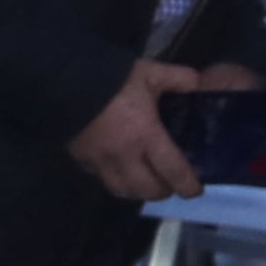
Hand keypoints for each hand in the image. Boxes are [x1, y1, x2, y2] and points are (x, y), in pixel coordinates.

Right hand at [68, 59, 260, 203]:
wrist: (66, 83)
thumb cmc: (114, 81)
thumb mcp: (151, 73)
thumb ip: (179, 78)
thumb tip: (198, 84)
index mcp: (146, 136)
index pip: (173, 171)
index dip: (187, 185)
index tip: (196, 190)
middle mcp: (125, 156)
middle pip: (147, 189)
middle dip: (162, 191)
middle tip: (170, 185)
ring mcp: (100, 161)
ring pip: (122, 190)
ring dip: (137, 191)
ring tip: (144, 183)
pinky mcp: (81, 159)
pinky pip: (100, 178)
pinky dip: (113, 178)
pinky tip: (117, 169)